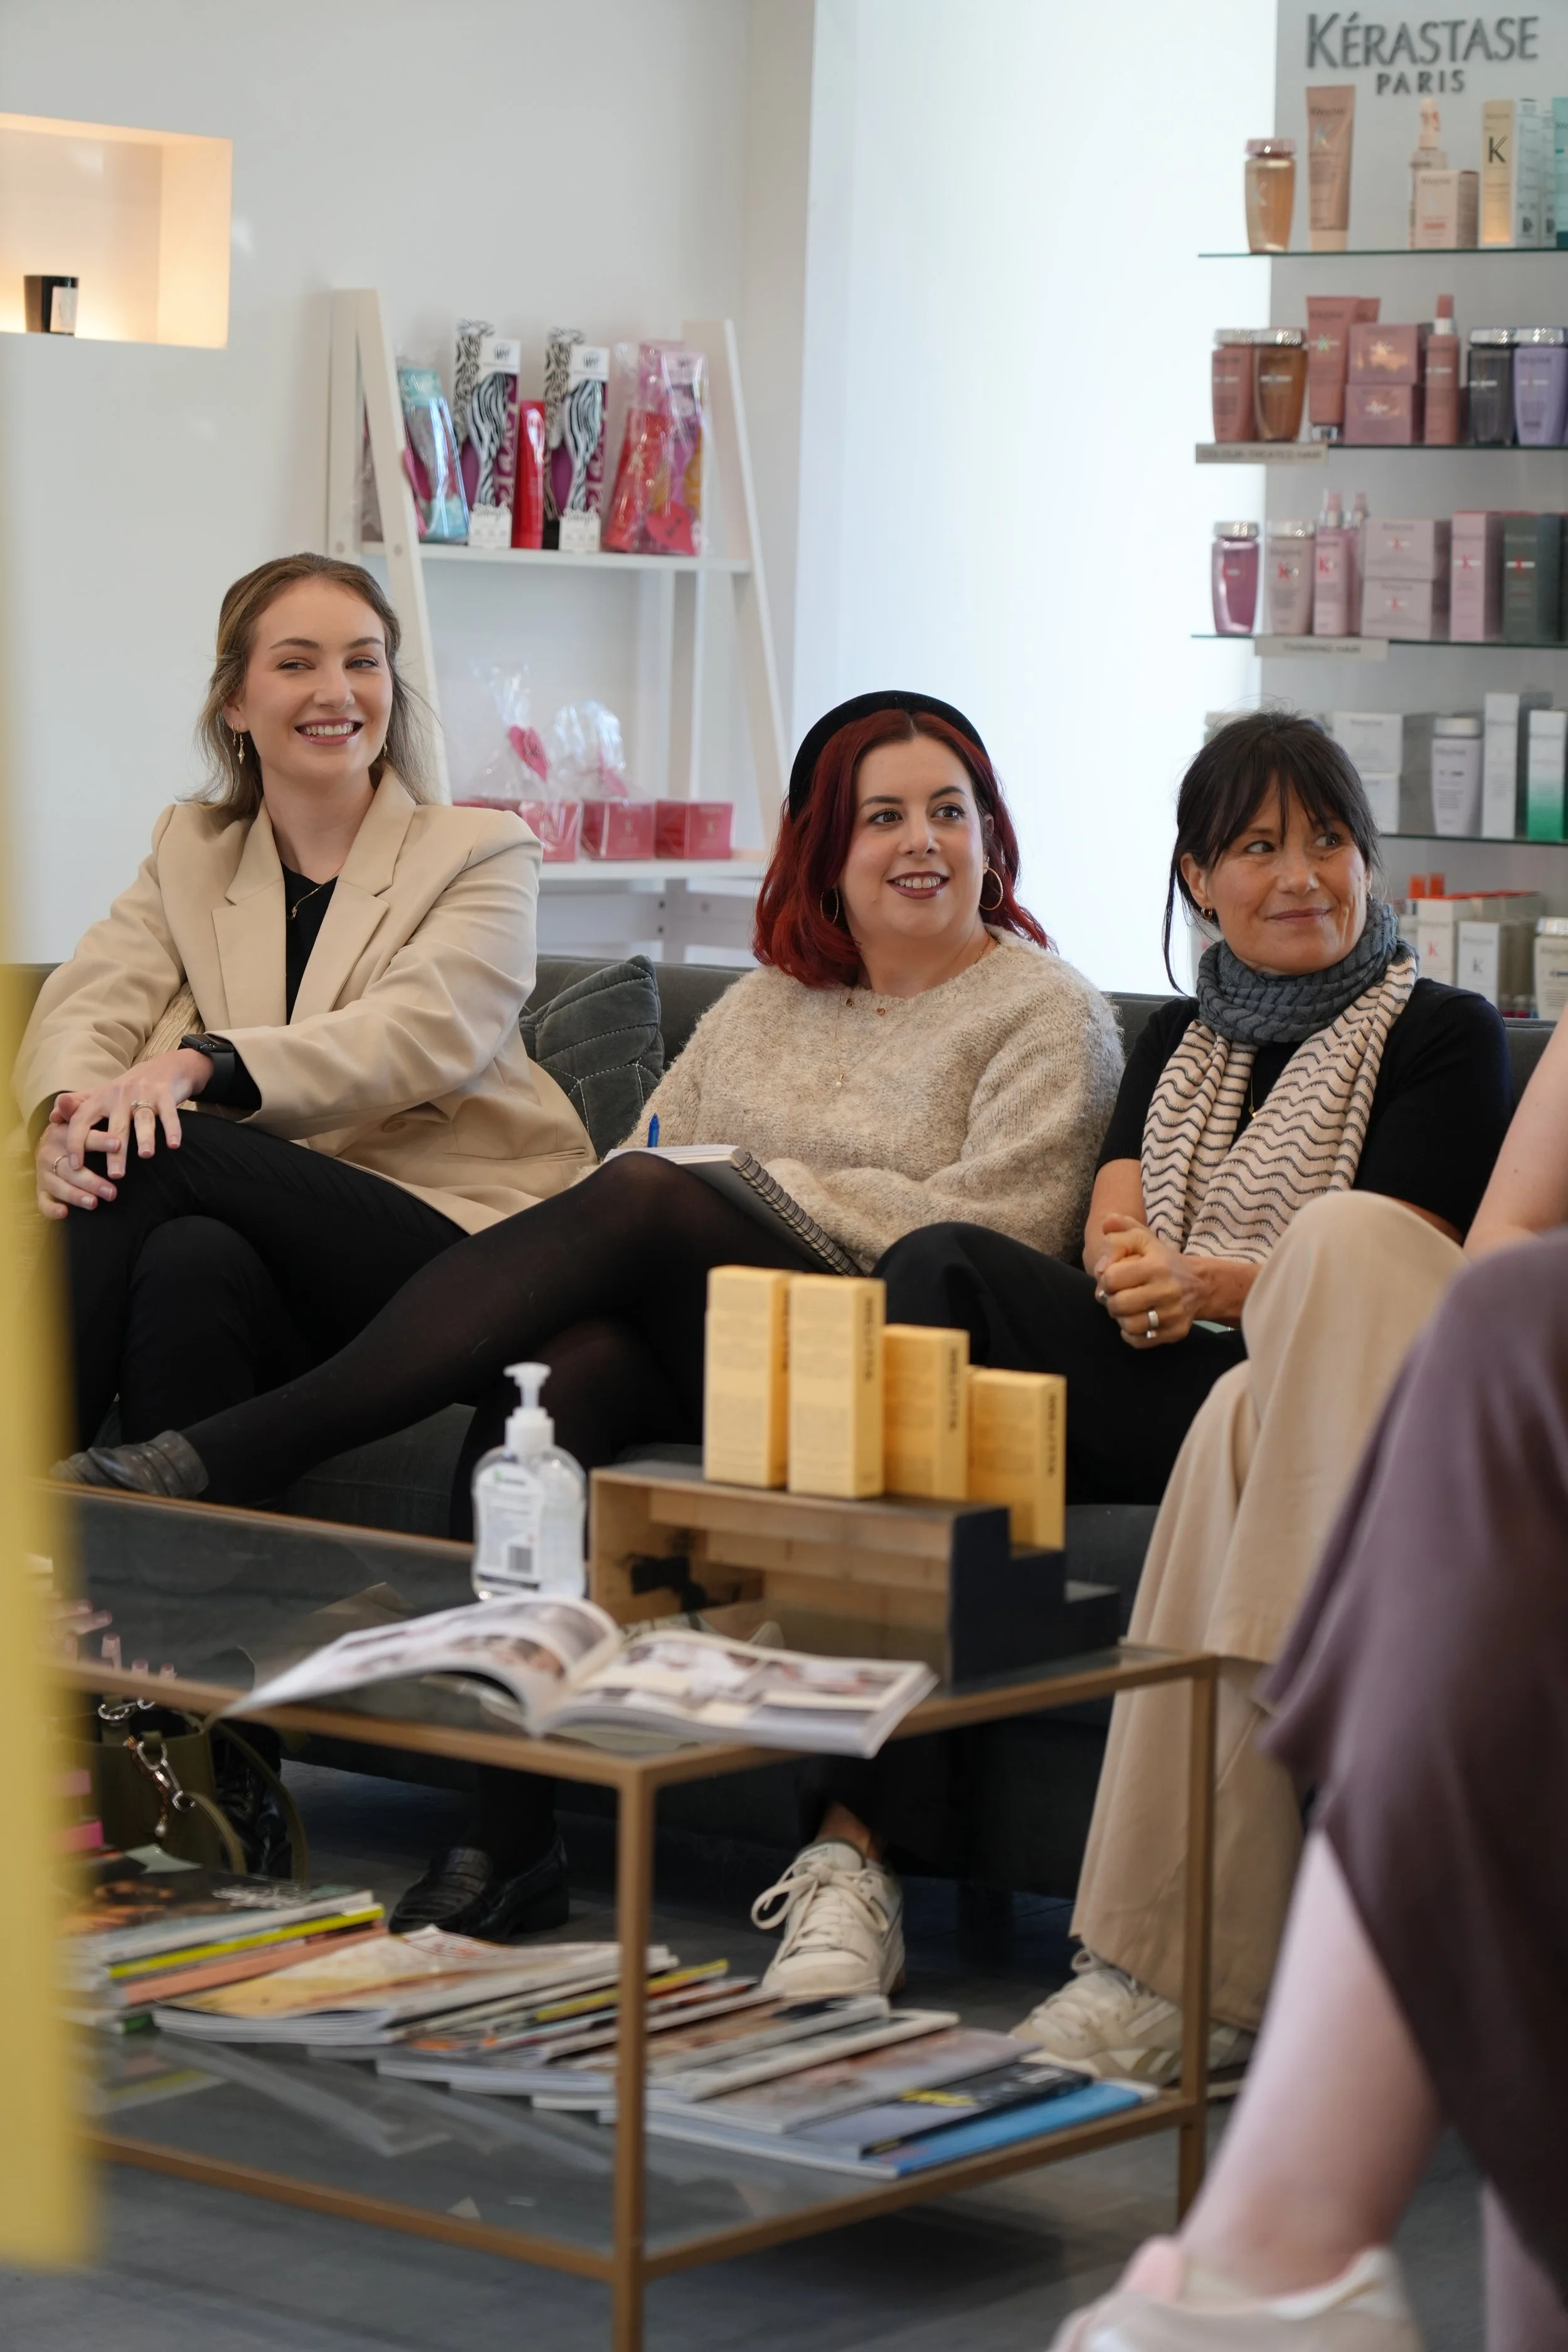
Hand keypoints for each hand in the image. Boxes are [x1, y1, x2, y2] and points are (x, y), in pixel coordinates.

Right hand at [35, 1096, 109, 1218]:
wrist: (55, 1145)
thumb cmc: (77, 1131)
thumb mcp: (80, 1118)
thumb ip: (78, 1110)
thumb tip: (63, 1099)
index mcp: (60, 1134)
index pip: (81, 1137)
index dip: (100, 1141)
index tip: (119, 1144)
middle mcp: (49, 1153)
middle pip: (71, 1169)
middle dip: (92, 1180)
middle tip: (113, 1191)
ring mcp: (45, 1173)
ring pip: (60, 1187)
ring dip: (77, 1196)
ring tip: (95, 1203)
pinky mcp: (42, 1190)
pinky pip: (43, 1202)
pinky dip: (51, 1209)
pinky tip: (64, 1213)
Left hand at [54, 1048, 214, 1194]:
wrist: (163, 1067)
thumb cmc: (126, 1088)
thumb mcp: (100, 1094)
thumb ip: (77, 1106)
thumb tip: (52, 1117)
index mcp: (99, 1098)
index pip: (82, 1120)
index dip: (76, 1142)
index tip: (75, 1165)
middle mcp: (119, 1095)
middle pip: (116, 1126)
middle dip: (115, 1151)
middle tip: (116, 1175)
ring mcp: (143, 1094)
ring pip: (143, 1119)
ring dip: (145, 1138)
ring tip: (145, 1156)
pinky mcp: (165, 1095)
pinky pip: (169, 1114)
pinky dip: (172, 1129)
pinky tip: (174, 1145)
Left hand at [1092, 1214, 1206, 1348]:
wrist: (1199, 1284)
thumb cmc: (1161, 1259)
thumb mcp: (1142, 1237)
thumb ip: (1120, 1228)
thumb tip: (1106, 1225)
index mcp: (1156, 1266)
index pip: (1111, 1278)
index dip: (1106, 1279)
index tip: (1113, 1278)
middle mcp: (1167, 1291)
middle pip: (1117, 1305)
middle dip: (1111, 1300)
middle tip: (1117, 1296)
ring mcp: (1173, 1314)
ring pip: (1128, 1326)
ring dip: (1121, 1318)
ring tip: (1127, 1308)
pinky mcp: (1175, 1332)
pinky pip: (1139, 1341)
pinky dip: (1131, 1334)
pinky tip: (1136, 1320)